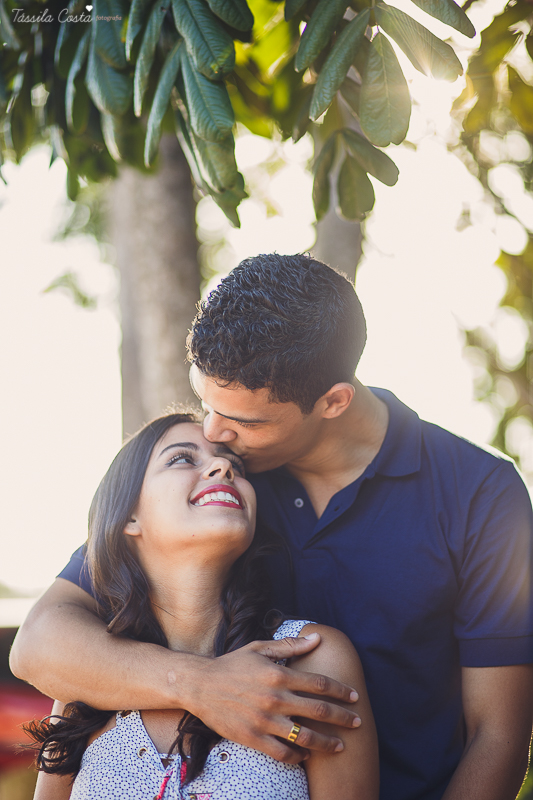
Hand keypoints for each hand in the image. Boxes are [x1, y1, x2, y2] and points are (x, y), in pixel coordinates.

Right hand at [184, 633, 360, 762]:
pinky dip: (298, 755)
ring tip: (340, 746)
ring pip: (304, 737)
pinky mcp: (252, 738)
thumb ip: (290, 645)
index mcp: (278, 674)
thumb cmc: (232, 664)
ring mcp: (264, 720)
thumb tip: (316, 637)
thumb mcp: (260, 648)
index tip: (354, 696)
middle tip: (358, 721)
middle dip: (342, 718)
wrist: (200, 685)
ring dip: (326, 743)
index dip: (340, 690)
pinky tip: (306, 753)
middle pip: (318, 711)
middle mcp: (274, 698)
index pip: (318, 683)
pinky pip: (282, 753)